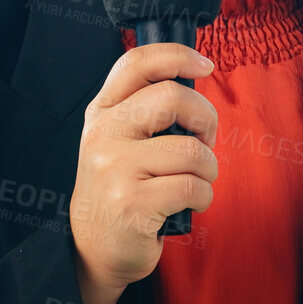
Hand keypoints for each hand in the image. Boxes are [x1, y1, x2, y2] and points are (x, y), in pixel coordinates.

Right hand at [69, 42, 219, 303]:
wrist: (93, 249)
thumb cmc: (120, 189)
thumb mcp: (117, 141)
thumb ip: (142, 109)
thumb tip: (194, 77)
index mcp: (101, 113)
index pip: (137, 64)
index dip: (177, 55)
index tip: (205, 65)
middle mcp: (103, 135)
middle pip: (173, 98)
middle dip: (206, 119)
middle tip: (205, 141)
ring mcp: (115, 169)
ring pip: (192, 150)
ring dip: (209, 169)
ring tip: (195, 181)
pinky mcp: (133, 203)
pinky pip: (193, 186)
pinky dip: (204, 196)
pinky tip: (190, 204)